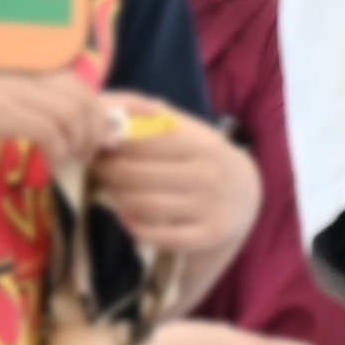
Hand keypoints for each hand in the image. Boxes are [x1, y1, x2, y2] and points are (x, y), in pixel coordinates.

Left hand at [93, 97, 260, 267]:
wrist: (248, 196)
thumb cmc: (204, 158)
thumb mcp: (189, 130)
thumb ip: (152, 117)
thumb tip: (108, 108)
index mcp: (201, 143)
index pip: (141, 142)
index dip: (110, 143)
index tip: (97, 145)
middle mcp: (208, 174)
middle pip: (136, 174)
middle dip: (107, 171)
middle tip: (97, 169)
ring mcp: (209, 207)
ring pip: (143, 204)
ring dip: (118, 198)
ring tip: (111, 190)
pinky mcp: (208, 236)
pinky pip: (159, 235)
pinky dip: (135, 227)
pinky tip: (127, 216)